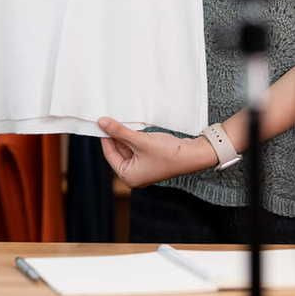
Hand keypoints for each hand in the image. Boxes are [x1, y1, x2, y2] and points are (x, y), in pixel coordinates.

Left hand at [98, 117, 215, 188]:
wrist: (193, 155)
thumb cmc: (168, 153)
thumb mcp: (140, 140)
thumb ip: (119, 132)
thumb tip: (101, 123)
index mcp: (128, 176)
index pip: (109, 154)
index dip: (105, 137)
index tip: (101, 123)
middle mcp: (134, 175)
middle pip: (118, 152)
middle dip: (116, 136)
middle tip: (111, 119)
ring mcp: (142, 168)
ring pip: (128, 148)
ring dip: (126, 136)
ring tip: (124, 121)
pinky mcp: (150, 161)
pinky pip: (137, 148)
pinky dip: (135, 138)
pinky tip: (134, 127)